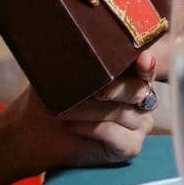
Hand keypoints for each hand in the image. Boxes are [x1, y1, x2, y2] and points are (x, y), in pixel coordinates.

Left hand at [15, 53, 157, 165]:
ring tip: (65, 111)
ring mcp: (139, 122)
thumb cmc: (54, 95)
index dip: (146, 63)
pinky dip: (93, 129)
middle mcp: (140, 97)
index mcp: (129, 74)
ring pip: (123, 113)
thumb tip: (79, 38)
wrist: (37, 129)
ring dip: (92, 111)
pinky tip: (73, 126)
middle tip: (96, 91)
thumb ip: (80, 57)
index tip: (143, 60)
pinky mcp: (130, 146)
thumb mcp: (64, 72)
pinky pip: (117, 135)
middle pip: (138, 90)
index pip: (145, 66)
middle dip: (115, 89)